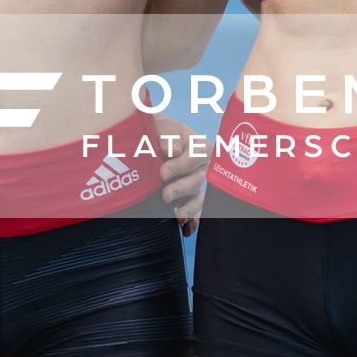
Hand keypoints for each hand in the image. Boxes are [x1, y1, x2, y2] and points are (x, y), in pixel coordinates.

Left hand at [153, 115, 206, 235]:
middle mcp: (202, 166)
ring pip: (198, 197)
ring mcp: (197, 182)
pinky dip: (193, 221)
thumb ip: (167, 136)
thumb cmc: (159, 130)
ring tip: (178, 217)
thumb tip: (173, 151)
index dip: (180, 166)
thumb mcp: (161, 126)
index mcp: (198, 145)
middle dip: (181, 189)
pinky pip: (196, 210)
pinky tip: (186, 230)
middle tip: (165, 195)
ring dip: (189, 208)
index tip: (162, 173)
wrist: (154, 137)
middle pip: (197, 179)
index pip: (196, 156)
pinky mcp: (191, 196)